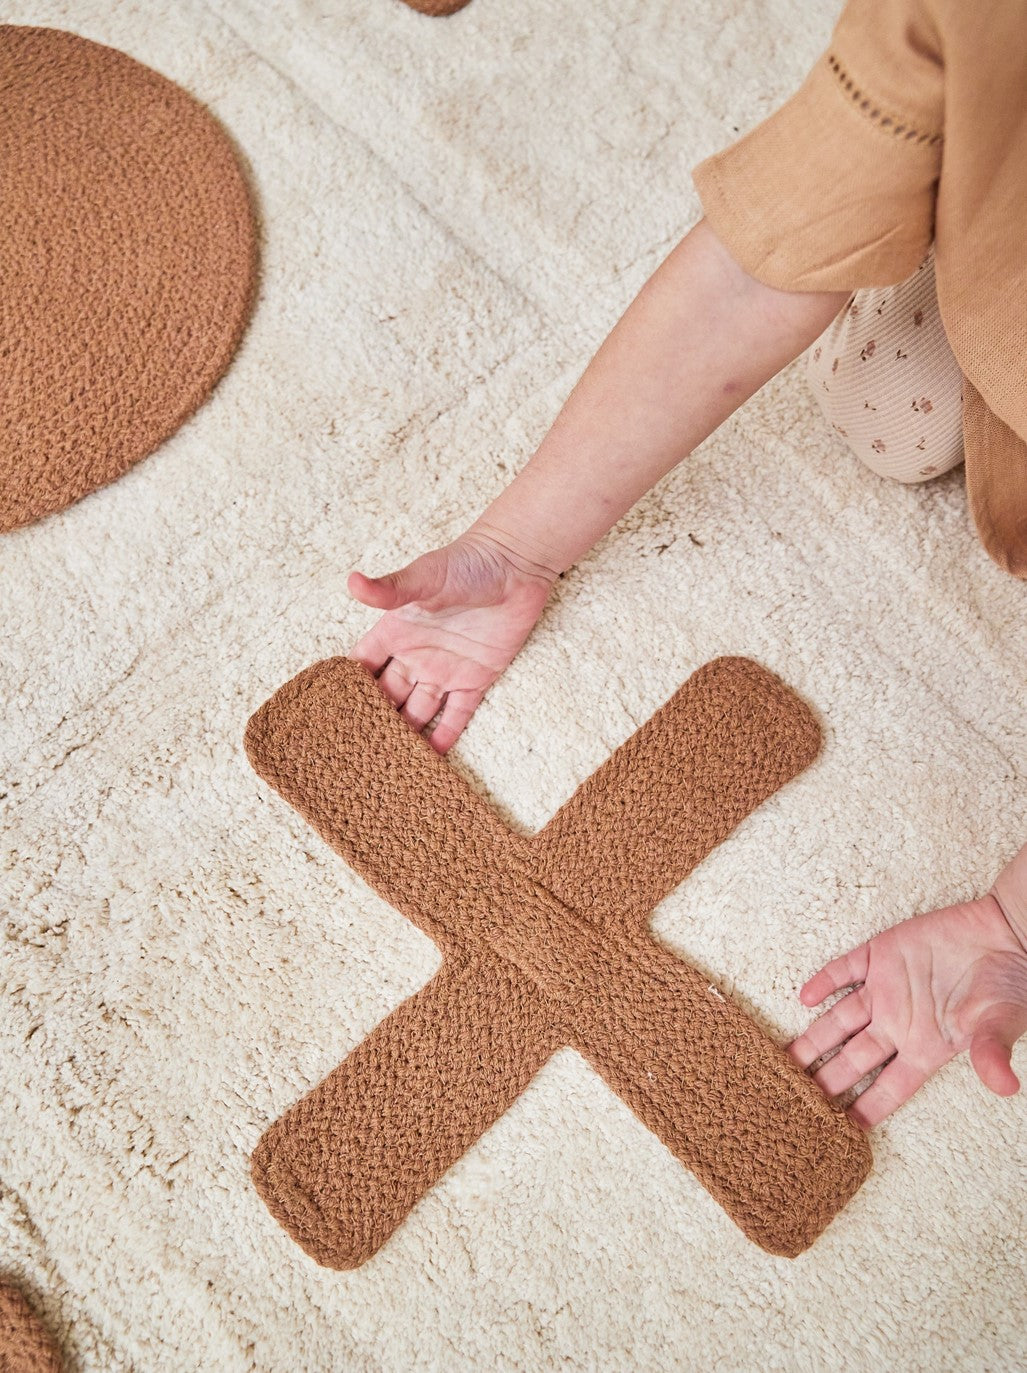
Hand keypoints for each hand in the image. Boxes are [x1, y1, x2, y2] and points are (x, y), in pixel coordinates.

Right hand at [346, 527, 558, 754]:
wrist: (516, 566)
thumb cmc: (466, 564)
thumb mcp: (424, 577)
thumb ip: (390, 589)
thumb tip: (353, 583)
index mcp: (395, 632)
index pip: (361, 667)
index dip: (346, 689)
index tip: (325, 717)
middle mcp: (415, 655)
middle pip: (387, 696)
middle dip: (372, 722)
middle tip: (353, 754)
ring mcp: (445, 670)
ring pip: (418, 711)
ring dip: (405, 735)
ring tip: (386, 765)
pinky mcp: (476, 679)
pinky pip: (457, 714)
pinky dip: (445, 737)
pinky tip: (430, 762)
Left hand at [786, 895, 1026, 1128]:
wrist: (1006, 934)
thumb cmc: (1008, 985)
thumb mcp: (1000, 1023)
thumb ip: (992, 1052)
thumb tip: (1004, 1087)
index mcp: (925, 1047)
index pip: (888, 1086)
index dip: (866, 1108)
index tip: (840, 1132)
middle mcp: (898, 1023)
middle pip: (853, 1058)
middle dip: (825, 1080)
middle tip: (793, 1101)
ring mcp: (886, 989)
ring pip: (839, 1019)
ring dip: (813, 1037)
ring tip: (783, 1060)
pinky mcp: (880, 954)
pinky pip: (844, 970)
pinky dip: (824, 981)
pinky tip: (804, 996)